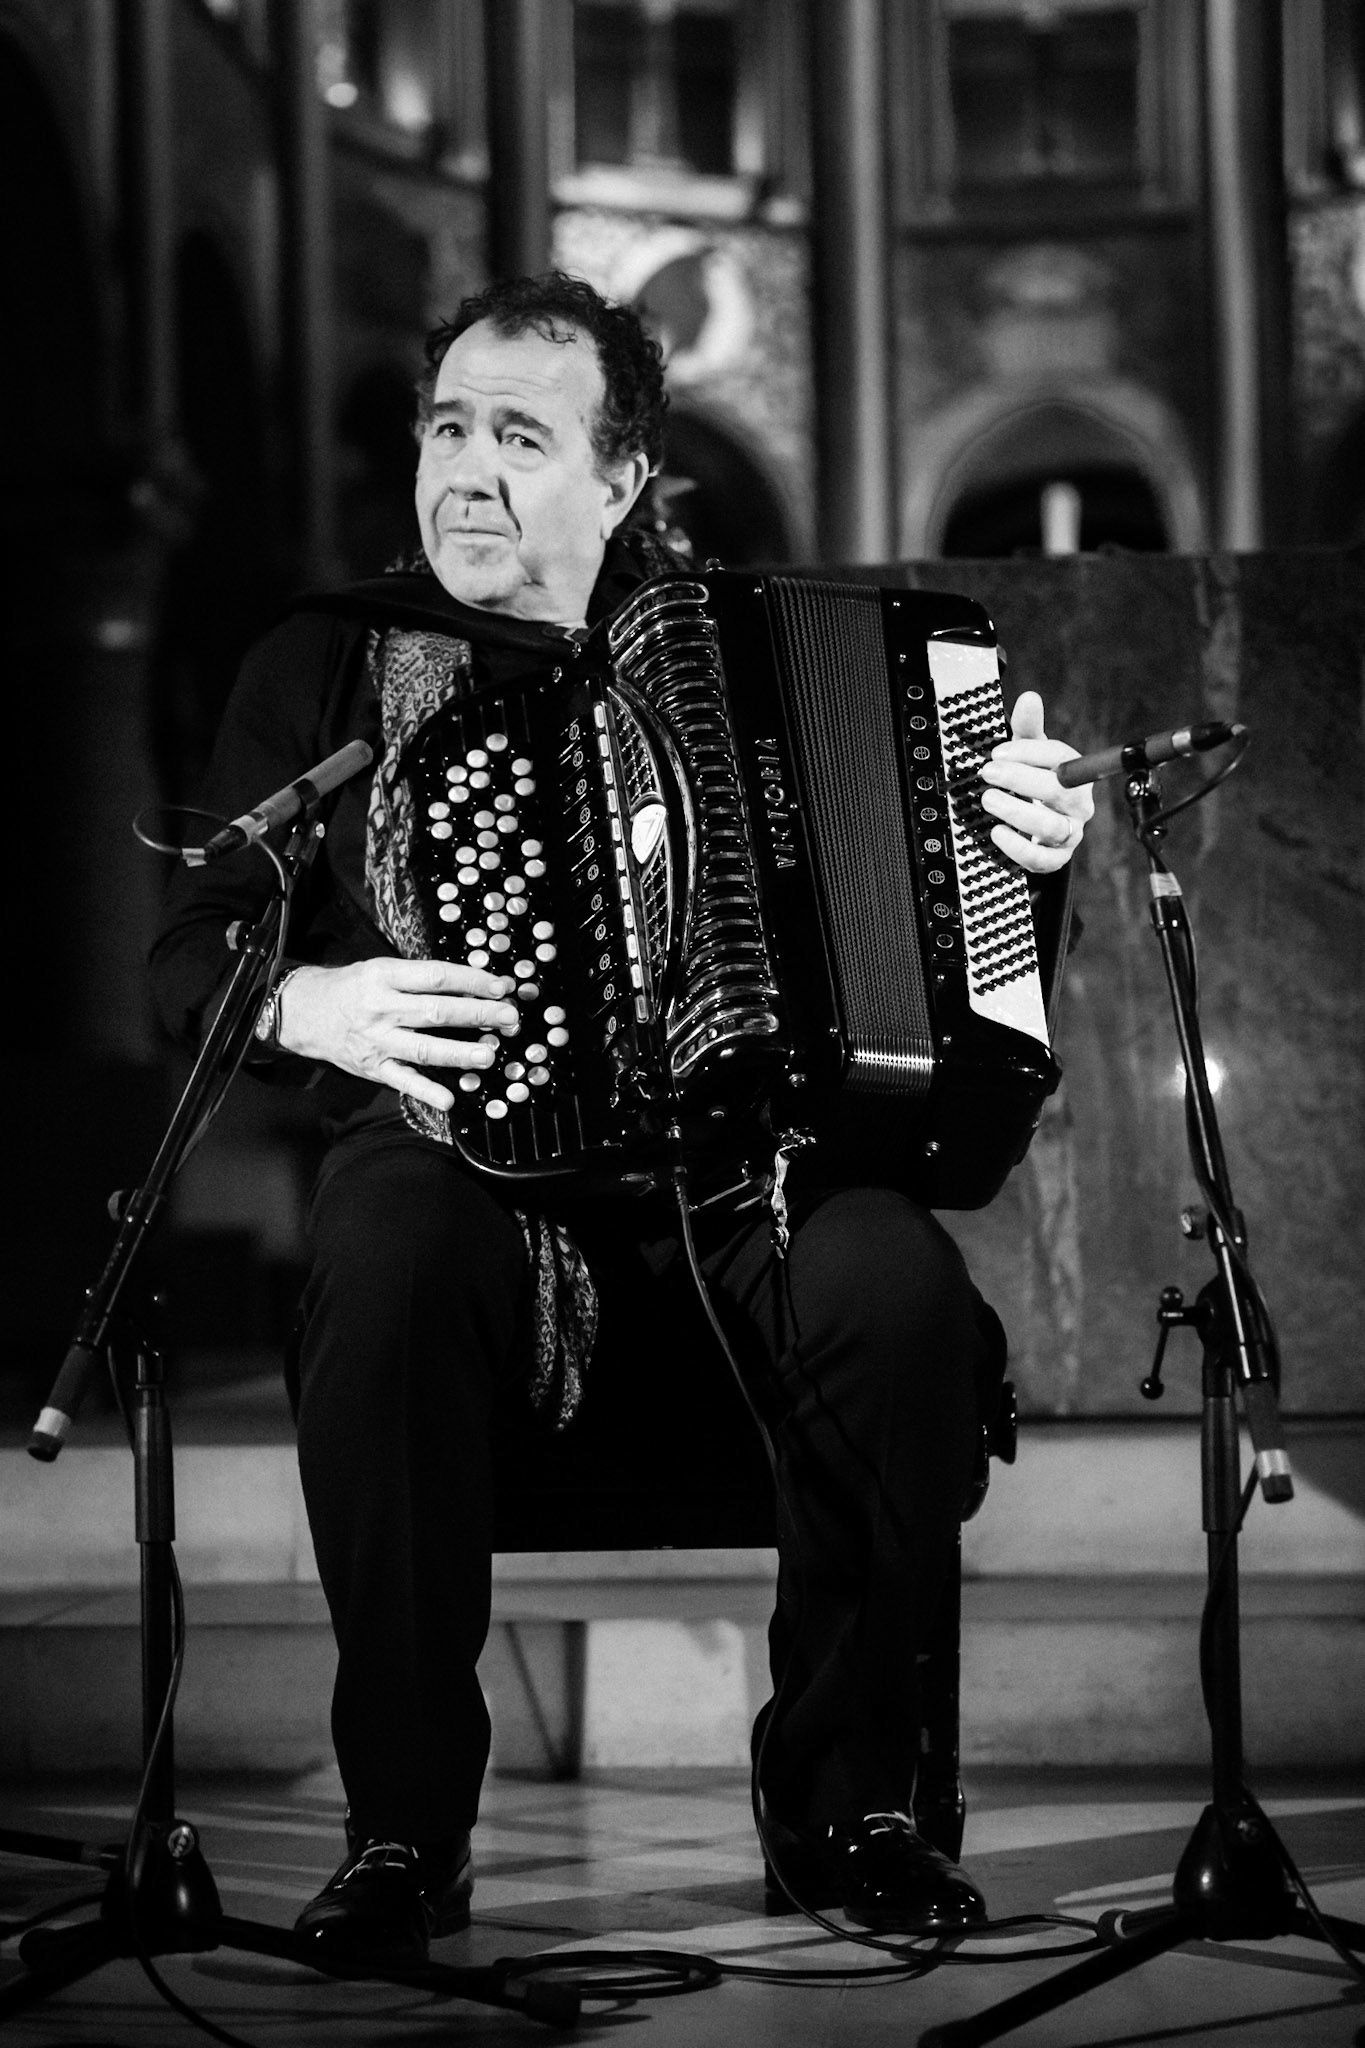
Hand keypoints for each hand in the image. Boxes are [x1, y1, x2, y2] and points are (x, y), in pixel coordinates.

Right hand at [277, 957, 519, 1112]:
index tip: (500, 986)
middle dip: (477, 1014)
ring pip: (424, 1048)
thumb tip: (471, 985)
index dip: (471, 981)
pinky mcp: (373, 1067)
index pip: (436, 977)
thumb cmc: (352, 988)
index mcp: (385, 976)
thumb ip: (420, 979)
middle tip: (508, 1017)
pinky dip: (426, 1091)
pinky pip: (403, 1080)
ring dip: (460, 1053)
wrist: (305, 1012)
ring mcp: (377, 1040)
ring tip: (489, 1054)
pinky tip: (450, 1099)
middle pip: (436, 1012)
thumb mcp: (381, 969)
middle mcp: (381, 1008)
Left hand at [978, 690, 1093, 874]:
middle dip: (1020, 779)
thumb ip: (1028, 728)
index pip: (1059, 757)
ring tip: (989, 800)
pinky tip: (998, 833)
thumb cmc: (1035, 782)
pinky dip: (1019, 848)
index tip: (998, 752)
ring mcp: (1070, 832)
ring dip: (1018, 812)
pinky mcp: (1057, 858)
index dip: (1029, 753)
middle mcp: (1078, 802)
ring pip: (1052, 826)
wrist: (1039, 825)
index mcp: (1073, 770)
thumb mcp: (1030, 754)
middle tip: (988, 773)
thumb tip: (1029, 697)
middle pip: (1058, 790)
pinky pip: (1044, 859)